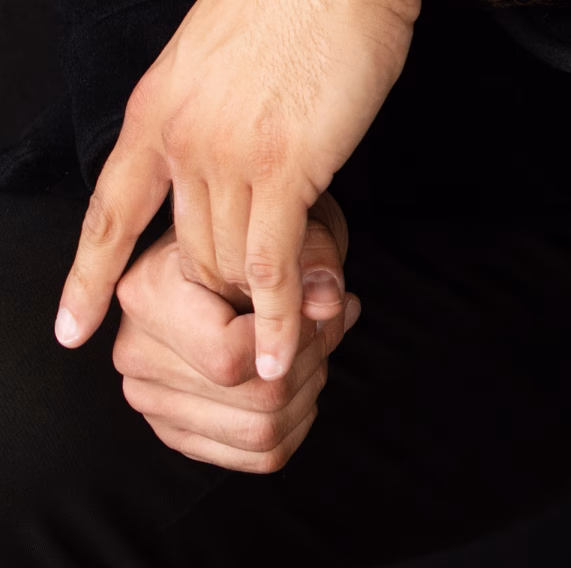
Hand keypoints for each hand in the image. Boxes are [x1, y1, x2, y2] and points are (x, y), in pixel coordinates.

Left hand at [55, 0, 570, 382]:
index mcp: (158, 103)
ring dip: (262, 293)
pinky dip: (279, 316)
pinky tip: (284, 349)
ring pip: (231, 260)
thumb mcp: (218, 39)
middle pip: (189, 247)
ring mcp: (231, 156)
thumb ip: (207, 99)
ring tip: (299, 308)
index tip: (71, 328)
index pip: (111, 209)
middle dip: (225, 279)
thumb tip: (218, 140)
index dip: (90, 275)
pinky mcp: (288, 168)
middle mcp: (181, 137)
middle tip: (269, 288)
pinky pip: (274, 266)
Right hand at [112, 199, 360, 470]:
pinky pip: (256, 455)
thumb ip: (310, 255)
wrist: (228, 240)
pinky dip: (298, 421)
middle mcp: (134, 353)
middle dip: (313, 362)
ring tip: (320, 343)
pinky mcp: (177, 430)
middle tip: (334, 321)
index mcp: (146, 292)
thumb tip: (330, 305)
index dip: (294, 339)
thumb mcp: (286, 217)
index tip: (323, 305)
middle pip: (254, 401)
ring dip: (310, 391)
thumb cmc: (257, 224)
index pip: (229, 356)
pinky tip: (304, 375)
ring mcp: (150, 399)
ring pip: (261, 434)